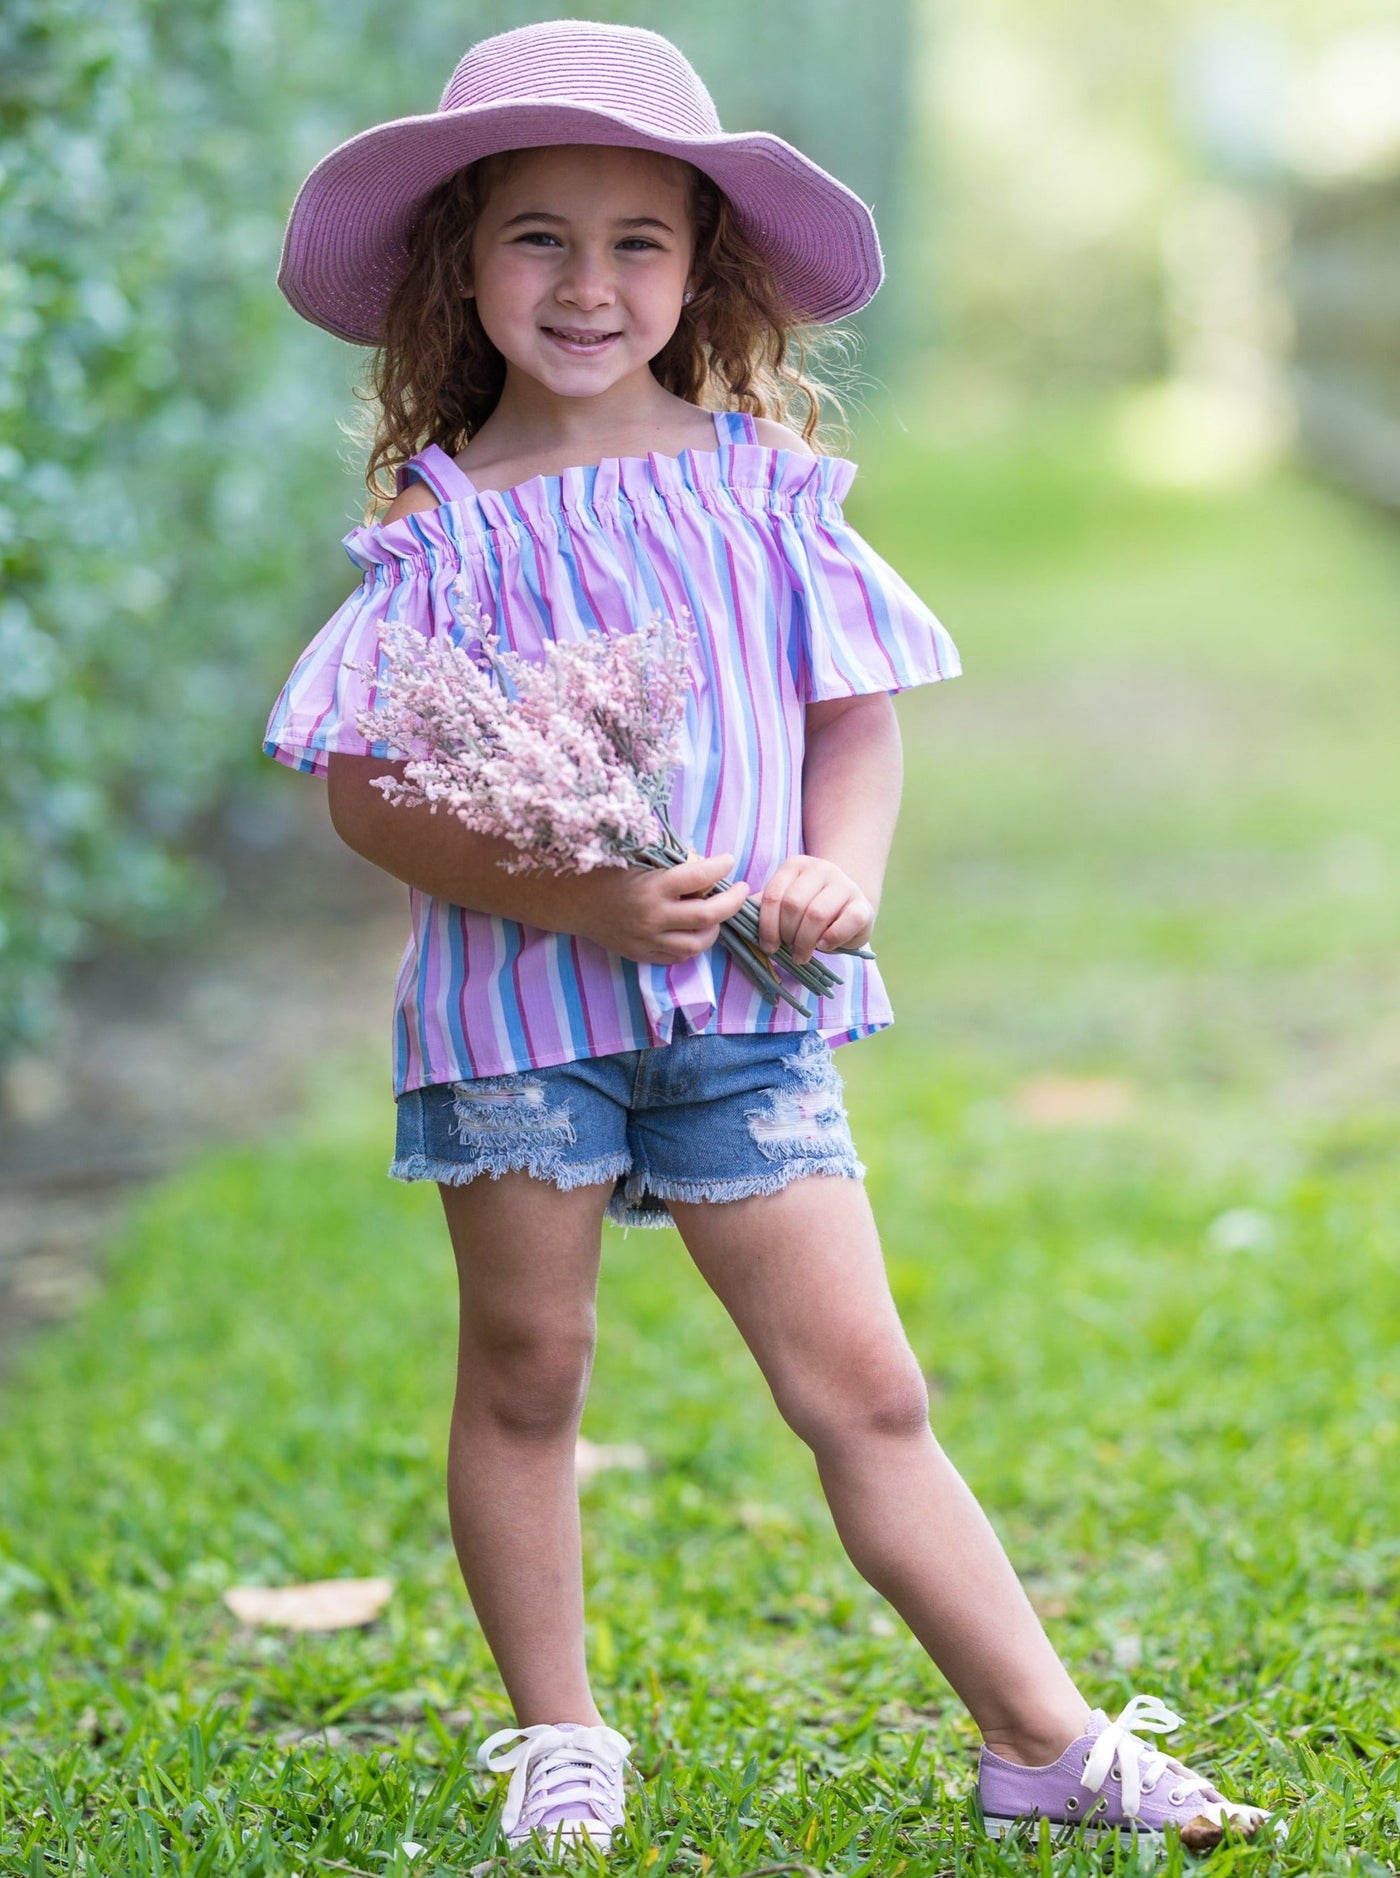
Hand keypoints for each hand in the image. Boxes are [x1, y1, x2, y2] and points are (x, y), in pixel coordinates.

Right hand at [572, 852, 750, 966]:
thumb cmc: (606, 873)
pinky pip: (676, 958)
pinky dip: (692, 946)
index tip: (728, 860)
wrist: (573, 901)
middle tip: (741, 890)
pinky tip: (695, 932)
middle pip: (707, 915)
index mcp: (652, 886)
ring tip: (718, 916)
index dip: (719, 866)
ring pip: (696, 944)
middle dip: (731, 902)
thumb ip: (670, 864)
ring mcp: (647, 939)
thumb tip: (706, 863)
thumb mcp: (637, 859)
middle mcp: (652, 915)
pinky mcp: (641, 954)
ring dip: (714, 929)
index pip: (698, 876)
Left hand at [756, 855, 874, 964]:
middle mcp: (821, 869)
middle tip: (789, 951)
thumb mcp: (786, 903)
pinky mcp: (863, 905)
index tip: (768, 946)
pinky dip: (831, 939)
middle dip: (787, 935)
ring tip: (801, 955)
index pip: (773, 895)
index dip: (767, 926)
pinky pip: (846, 922)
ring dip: (805, 941)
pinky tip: (824, 946)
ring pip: (816, 914)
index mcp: (795, 866)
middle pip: (793, 905)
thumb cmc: (810, 909)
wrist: (849, 908)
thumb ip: (765, 907)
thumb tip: (736, 918)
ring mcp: (844, 885)